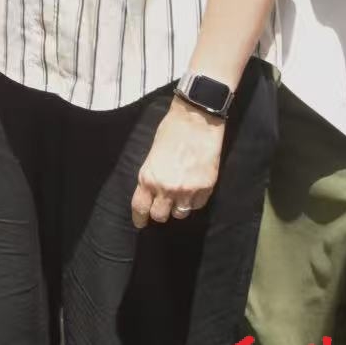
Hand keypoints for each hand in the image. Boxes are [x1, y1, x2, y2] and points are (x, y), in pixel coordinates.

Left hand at [131, 100, 224, 227]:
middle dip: (160, 213)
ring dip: (178, 207)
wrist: (197, 121)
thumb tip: (152, 191)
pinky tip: (193, 189)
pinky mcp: (206, 188)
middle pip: (160, 216)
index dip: (140, 219)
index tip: (141, 223)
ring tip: (179, 195)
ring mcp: (188, 190)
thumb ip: (152, 175)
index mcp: (148, 178)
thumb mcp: (152, 155)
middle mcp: (166, 188)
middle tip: (162, 206)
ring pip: (180, 213)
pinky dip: (194, 201)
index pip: (140, 208)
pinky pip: (198, 205)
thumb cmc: (171, 131)